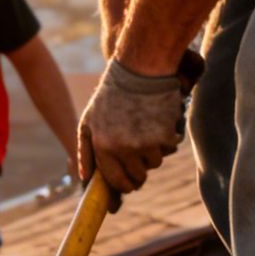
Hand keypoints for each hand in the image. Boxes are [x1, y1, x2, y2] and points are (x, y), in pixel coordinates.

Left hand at [78, 58, 191, 194]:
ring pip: (155, 164)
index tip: (130, 183)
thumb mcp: (89, 121)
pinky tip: (159, 123)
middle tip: (141, 159)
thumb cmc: (112, 95)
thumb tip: (85, 178)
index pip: (116, 181)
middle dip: (140, 172)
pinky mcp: (165, 136)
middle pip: (138, 177)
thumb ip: (85, 150)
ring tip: (147, 132)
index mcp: (103, 146)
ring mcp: (145, 144)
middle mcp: (123, 149)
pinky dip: (166, 141)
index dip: (125, 185)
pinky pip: (169, 150)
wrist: (140, 70)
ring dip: (153, 153)